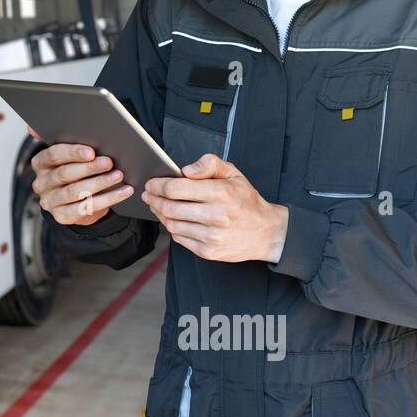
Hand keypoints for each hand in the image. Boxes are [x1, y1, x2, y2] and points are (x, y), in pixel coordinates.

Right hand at [30, 140, 133, 225]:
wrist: (77, 199)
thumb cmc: (76, 168)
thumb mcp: (69, 153)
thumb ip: (62, 137)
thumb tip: (34, 127)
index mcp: (40, 163)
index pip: (53, 155)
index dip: (72, 153)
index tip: (91, 152)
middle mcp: (41, 183)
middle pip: (65, 174)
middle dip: (90, 168)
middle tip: (109, 162)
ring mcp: (50, 201)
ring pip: (75, 192)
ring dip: (100, 183)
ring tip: (119, 176)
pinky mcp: (62, 216)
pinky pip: (86, 209)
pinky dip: (108, 199)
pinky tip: (123, 192)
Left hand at [141, 153, 288, 262]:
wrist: (267, 232)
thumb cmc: (247, 201)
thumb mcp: (234, 174)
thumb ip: (209, 164)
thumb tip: (185, 170)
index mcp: (221, 193)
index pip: (176, 188)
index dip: (158, 185)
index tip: (151, 183)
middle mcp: (216, 216)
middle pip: (169, 207)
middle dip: (154, 199)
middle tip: (149, 194)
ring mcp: (211, 236)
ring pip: (171, 224)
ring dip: (160, 213)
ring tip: (158, 205)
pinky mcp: (208, 252)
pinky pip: (179, 238)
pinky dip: (172, 228)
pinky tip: (173, 219)